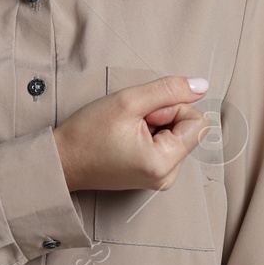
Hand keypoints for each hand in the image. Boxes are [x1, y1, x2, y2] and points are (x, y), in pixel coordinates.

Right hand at [53, 76, 210, 192]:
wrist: (62, 160)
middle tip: (131, 122)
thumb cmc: (87, 135)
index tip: (144, 114)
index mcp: (164, 164)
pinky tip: (126, 139)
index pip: (197, 121)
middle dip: (162, 116)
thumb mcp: (127, 101)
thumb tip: (201, 86)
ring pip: (176, 135)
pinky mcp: (152, 175)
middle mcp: (168, 177)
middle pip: (187, 128)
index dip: (171, 108)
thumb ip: (168, 90)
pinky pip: (165, 144)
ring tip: (125, 131)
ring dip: (154, 125)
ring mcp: (160, 178)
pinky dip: (149, 135)